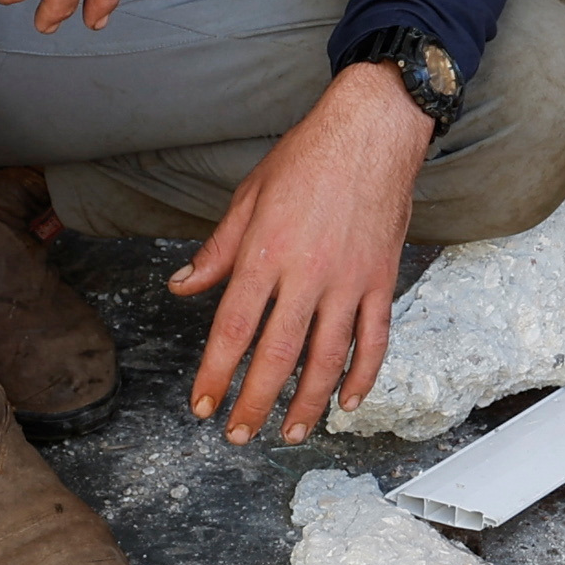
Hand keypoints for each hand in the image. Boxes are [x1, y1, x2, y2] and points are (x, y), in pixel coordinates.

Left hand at [174, 61, 430, 440]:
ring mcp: (350, 281)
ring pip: (328, 359)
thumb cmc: (308, 157)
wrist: (373, 129)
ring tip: (289, 432)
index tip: (201, 405)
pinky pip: (374, 340)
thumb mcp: (249, 196)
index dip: (215, 374)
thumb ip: (218, 250)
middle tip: (238, 434)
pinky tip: (347, 402)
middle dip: (254, 403)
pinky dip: (362, 376)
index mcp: (266, 252)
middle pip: (277, 356)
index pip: (233, 329)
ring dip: (307, 404)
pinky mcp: (382, 280)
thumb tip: (182, 287)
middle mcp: (308, 273)